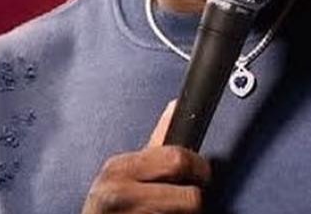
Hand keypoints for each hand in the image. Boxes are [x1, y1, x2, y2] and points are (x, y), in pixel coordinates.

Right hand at [81, 101, 212, 212]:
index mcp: (119, 168)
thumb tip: (176, 107)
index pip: (177, 160)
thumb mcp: (124, 171)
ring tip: (164, 213)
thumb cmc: (109, 205)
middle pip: (189, 196)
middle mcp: (118, 193)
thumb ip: (155, 143)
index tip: (201, 175)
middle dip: (193, 198)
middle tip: (186, 202)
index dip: (198, 168)